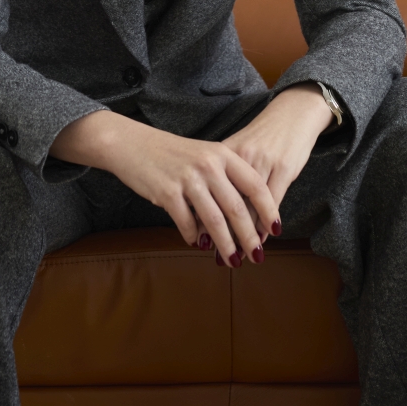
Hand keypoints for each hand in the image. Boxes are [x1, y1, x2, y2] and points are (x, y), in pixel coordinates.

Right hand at [50, 111, 278, 265]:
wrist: (131, 144)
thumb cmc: (170, 153)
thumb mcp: (202, 154)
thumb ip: (224, 178)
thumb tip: (246, 214)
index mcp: (222, 154)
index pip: (254, 185)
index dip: (268, 210)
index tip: (275, 230)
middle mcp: (208, 165)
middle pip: (237, 208)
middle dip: (250, 237)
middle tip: (257, 257)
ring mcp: (188, 178)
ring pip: (215, 221)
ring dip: (226, 246)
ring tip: (233, 261)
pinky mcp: (167, 192)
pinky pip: (187, 224)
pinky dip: (195, 237)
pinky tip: (198, 244)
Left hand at [218, 83, 333, 244]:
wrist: (292, 114)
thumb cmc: (263, 136)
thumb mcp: (239, 152)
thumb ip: (224, 175)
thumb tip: (205, 204)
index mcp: (224, 153)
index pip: (210, 191)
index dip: (204, 218)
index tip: (200, 241)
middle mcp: (240, 157)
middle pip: (228, 201)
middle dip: (223, 232)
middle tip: (221, 256)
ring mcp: (262, 161)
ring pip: (250, 204)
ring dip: (246, 233)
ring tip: (241, 254)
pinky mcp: (282, 167)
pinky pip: (271, 201)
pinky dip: (266, 222)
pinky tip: (263, 237)